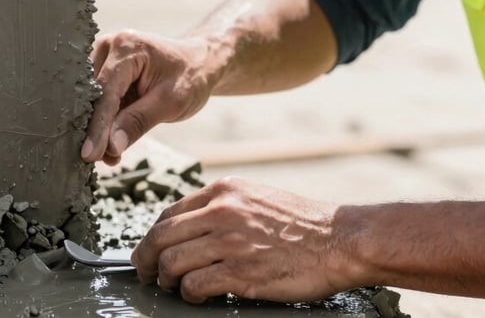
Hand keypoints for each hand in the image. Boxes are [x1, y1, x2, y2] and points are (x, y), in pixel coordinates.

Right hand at [82, 30, 216, 164]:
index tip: (90, 155)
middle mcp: (110, 46)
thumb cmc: (191, 77)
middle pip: (92, 95)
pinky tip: (111, 144)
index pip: (105, 92)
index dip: (97, 126)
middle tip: (100, 159)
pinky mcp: (105, 70)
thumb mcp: (171, 102)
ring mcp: (105, 56)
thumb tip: (110, 147)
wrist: (200, 63)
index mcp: (127, 46)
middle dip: (95, 129)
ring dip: (98, 129)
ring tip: (109, 154)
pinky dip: (103, 123)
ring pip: (90, 100)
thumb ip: (138, 121)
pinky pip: (97, 101)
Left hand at [131, 176, 354, 302]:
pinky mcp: (241, 272)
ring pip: (172, 262)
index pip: (170, 212)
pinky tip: (198, 295)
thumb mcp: (257, 197)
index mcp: (226, 190)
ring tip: (173, 287)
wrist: (337, 239)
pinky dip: (189, 294)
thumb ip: (225, 206)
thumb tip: (192, 226)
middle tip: (147, 273)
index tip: (150, 250)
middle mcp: (223, 211)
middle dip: (147, 259)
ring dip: (167, 280)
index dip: (153, 236)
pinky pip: (195, 285)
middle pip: (162, 237)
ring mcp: (230, 241)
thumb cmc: (301, 222)